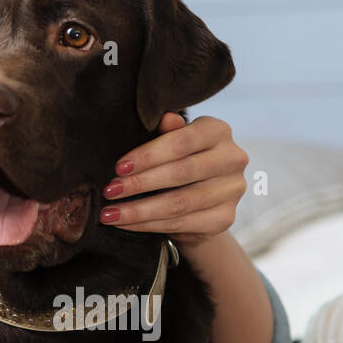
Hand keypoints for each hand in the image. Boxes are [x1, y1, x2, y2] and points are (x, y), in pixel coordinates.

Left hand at [97, 113, 247, 250]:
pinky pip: (182, 223)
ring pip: (179, 203)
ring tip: (110, 213)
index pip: (181, 142)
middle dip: (139, 183)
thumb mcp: (169, 141)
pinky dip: (148, 225)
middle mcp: (233, 158)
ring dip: (139, 210)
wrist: (197, 197)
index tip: (119, 167)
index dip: (148, 155)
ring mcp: (233, 190)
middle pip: (181, 173)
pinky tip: (125, 224)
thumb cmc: (175, 158)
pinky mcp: (226, 218)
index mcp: (218, 131)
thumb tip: (165, 118)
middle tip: (109, 191)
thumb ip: (167, 131)